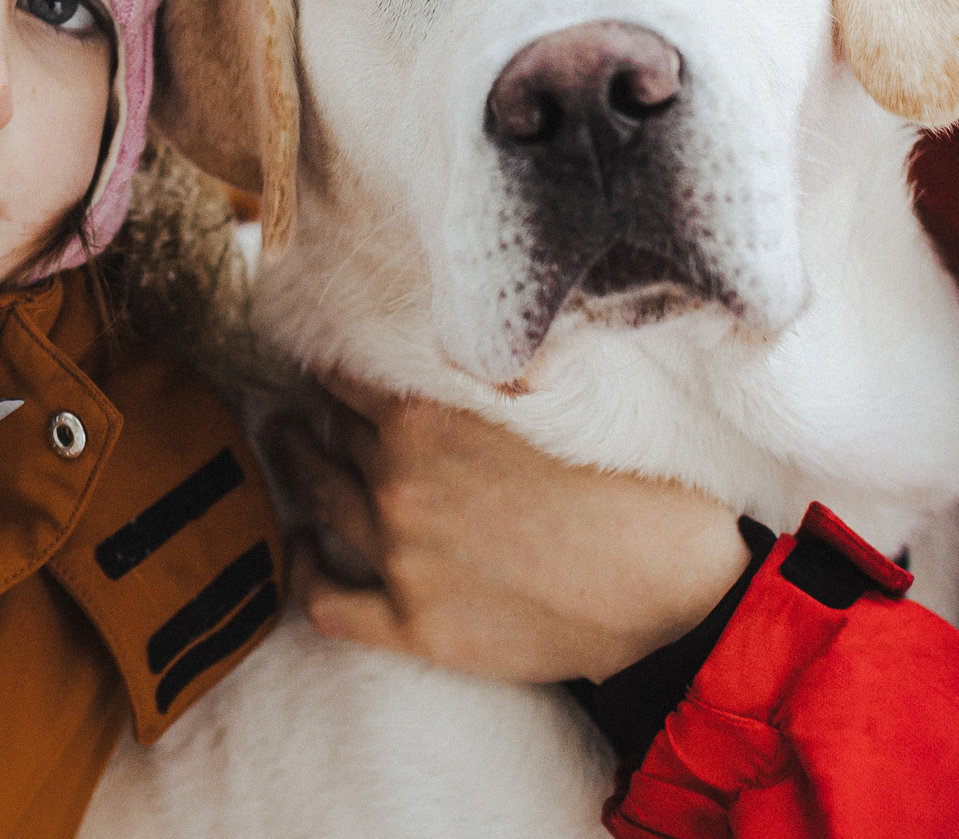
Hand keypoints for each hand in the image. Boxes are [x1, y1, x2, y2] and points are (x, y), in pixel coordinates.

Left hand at [278, 374, 753, 683]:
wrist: (673, 596)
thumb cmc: (639, 485)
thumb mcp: (572, 393)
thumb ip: (502, 365)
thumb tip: (476, 332)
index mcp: (429, 415)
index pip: (351, 371)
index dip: (340, 356)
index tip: (333, 349)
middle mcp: (398, 480)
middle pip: (335, 429)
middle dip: (324, 406)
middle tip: (312, 392)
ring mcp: (399, 558)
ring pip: (318, 496)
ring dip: (295, 462)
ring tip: (285, 440)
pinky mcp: (414, 626)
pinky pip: (327, 601)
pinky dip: (302, 571)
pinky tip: (299, 549)